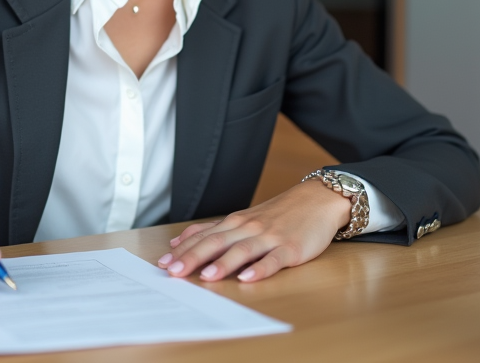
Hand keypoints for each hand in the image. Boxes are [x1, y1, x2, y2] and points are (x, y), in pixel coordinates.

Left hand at [156, 180, 351, 282]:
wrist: (317, 200)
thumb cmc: (279, 214)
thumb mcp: (243, 218)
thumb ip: (214, 230)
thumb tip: (180, 242)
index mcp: (235, 223)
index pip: (204, 237)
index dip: (183, 250)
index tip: (163, 263)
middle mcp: (248, 228)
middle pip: (216, 243)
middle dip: (193, 257)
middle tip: (174, 272)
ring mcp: (269, 238)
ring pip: (242, 251)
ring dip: (223, 263)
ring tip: (207, 276)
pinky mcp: (290, 249)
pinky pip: (273, 260)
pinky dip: (260, 269)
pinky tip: (248, 278)